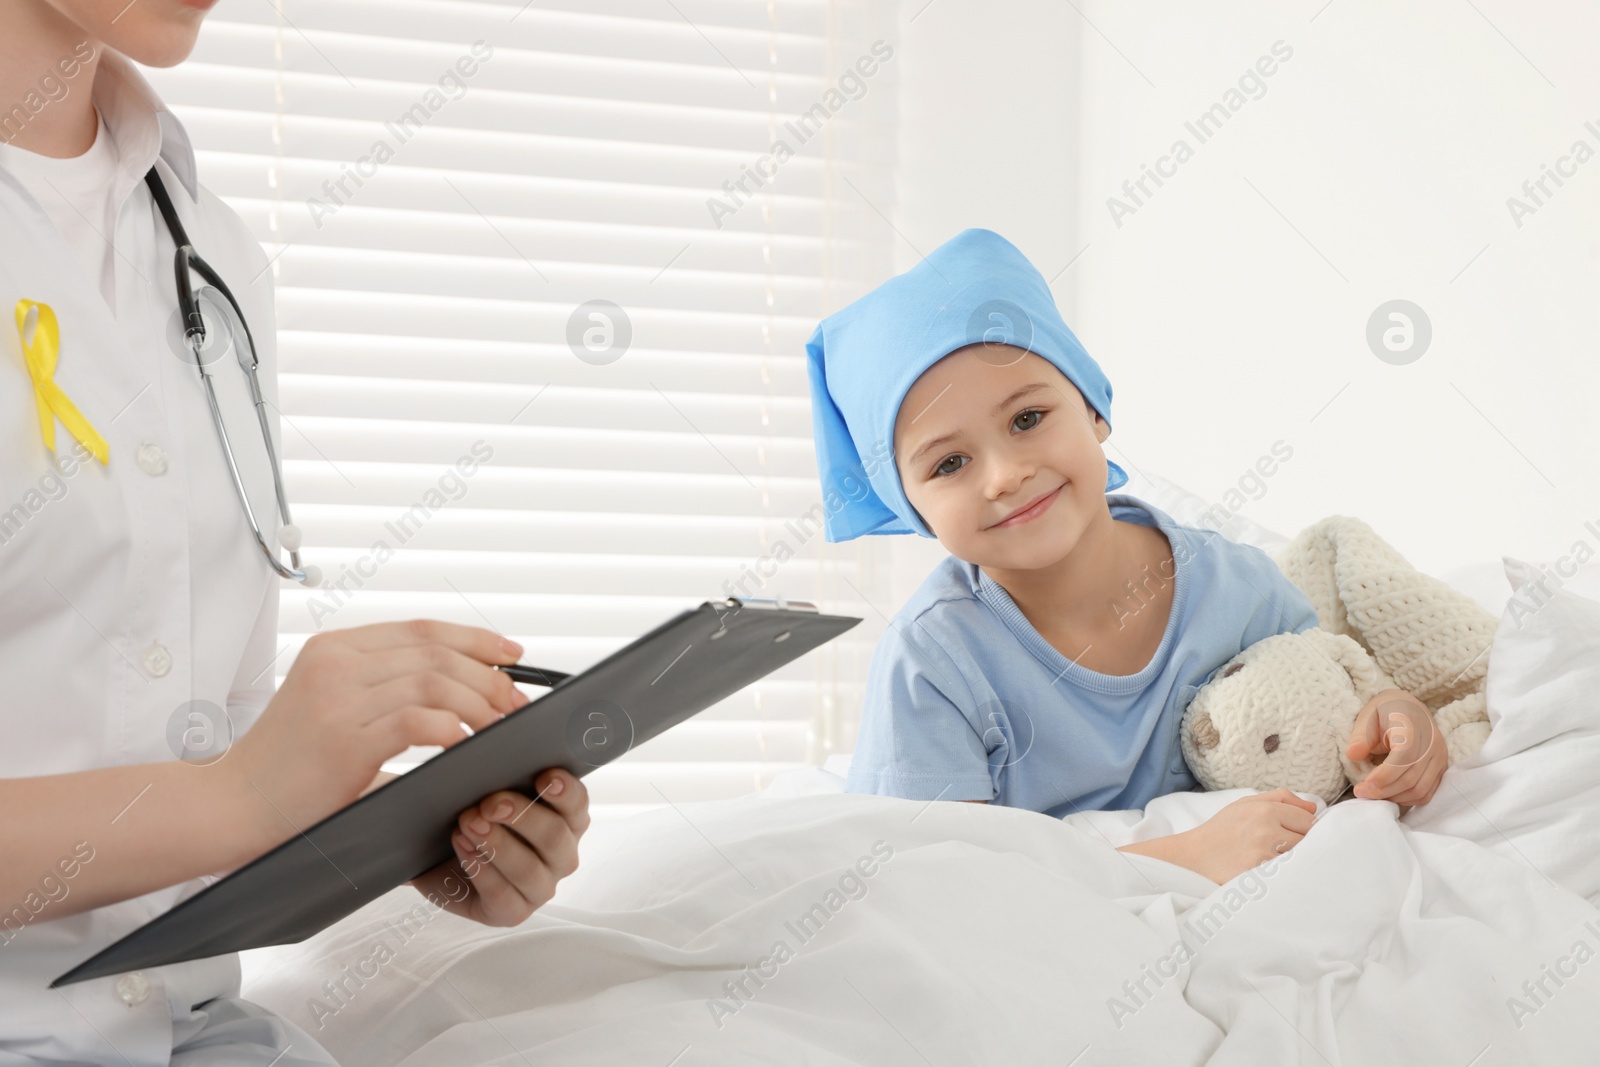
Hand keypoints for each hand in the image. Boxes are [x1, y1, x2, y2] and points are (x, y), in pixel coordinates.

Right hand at [227, 620, 526, 848]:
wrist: (229, 806)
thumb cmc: (285, 768)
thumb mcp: (331, 709)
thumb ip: (382, 692)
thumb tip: (456, 697)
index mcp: (334, 648)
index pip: (422, 629)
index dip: (475, 639)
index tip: (512, 655)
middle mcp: (336, 662)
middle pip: (435, 652)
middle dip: (488, 675)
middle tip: (516, 702)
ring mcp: (337, 697)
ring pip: (433, 681)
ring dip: (479, 702)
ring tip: (500, 725)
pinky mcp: (343, 738)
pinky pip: (417, 720)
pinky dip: (453, 728)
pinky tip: (467, 743)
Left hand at [408, 768, 590, 925]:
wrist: (438, 860)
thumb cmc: (474, 819)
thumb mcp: (488, 792)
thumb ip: (502, 774)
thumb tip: (495, 743)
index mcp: (566, 821)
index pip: (578, 803)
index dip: (565, 790)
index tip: (544, 775)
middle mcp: (561, 856)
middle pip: (555, 836)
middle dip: (522, 816)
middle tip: (490, 803)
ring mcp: (540, 887)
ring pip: (529, 868)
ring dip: (497, 844)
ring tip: (467, 823)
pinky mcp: (513, 913)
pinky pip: (503, 894)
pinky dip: (480, 869)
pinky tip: (462, 847)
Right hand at [1174, 788, 1316, 883]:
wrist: (1195, 857)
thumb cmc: (1221, 829)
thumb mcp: (1245, 803)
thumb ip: (1280, 798)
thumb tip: (1313, 809)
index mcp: (1265, 809)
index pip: (1308, 821)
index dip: (1304, 829)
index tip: (1291, 835)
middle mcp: (1267, 829)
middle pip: (1308, 840)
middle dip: (1299, 844)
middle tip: (1280, 848)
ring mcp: (1264, 853)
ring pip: (1299, 857)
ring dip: (1291, 860)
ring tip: (1272, 859)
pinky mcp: (1260, 873)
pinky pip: (1286, 872)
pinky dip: (1281, 873)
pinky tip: (1268, 872)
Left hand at [1346, 689, 1445, 807]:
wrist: (1409, 707)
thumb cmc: (1385, 712)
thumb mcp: (1367, 719)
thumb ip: (1360, 737)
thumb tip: (1351, 755)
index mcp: (1413, 728)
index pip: (1404, 759)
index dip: (1384, 777)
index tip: (1363, 785)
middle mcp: (1432, 744)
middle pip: (1411, 779)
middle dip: (1384, 791)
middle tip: (1361, 793)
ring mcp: (1440, 757)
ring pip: (1420, 790)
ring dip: (1395, 798)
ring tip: (1373, 795)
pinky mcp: (1441, 768)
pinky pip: (1428, 792)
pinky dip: (1407, 798)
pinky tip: (1389, 794)